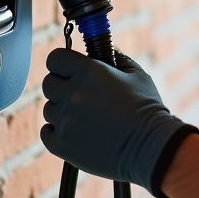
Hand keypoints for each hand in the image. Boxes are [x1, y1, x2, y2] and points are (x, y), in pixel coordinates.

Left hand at [40, 48, 198, 197]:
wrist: (151, 149)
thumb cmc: (147, 110)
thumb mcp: (137, 75)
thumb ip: (116, 58)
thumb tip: (105, 48)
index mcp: (89, 72)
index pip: (55, 58)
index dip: (62, 63)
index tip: (69, 70)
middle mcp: (73, 94)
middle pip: (49, 83)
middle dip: (62, 87)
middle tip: (81, 96)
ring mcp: (65, 120)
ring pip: (49, 109)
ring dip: (63, 111)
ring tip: (88, 119)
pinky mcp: (62, 145)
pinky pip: (47, 132)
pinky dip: (58, 132)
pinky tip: (79, 132)